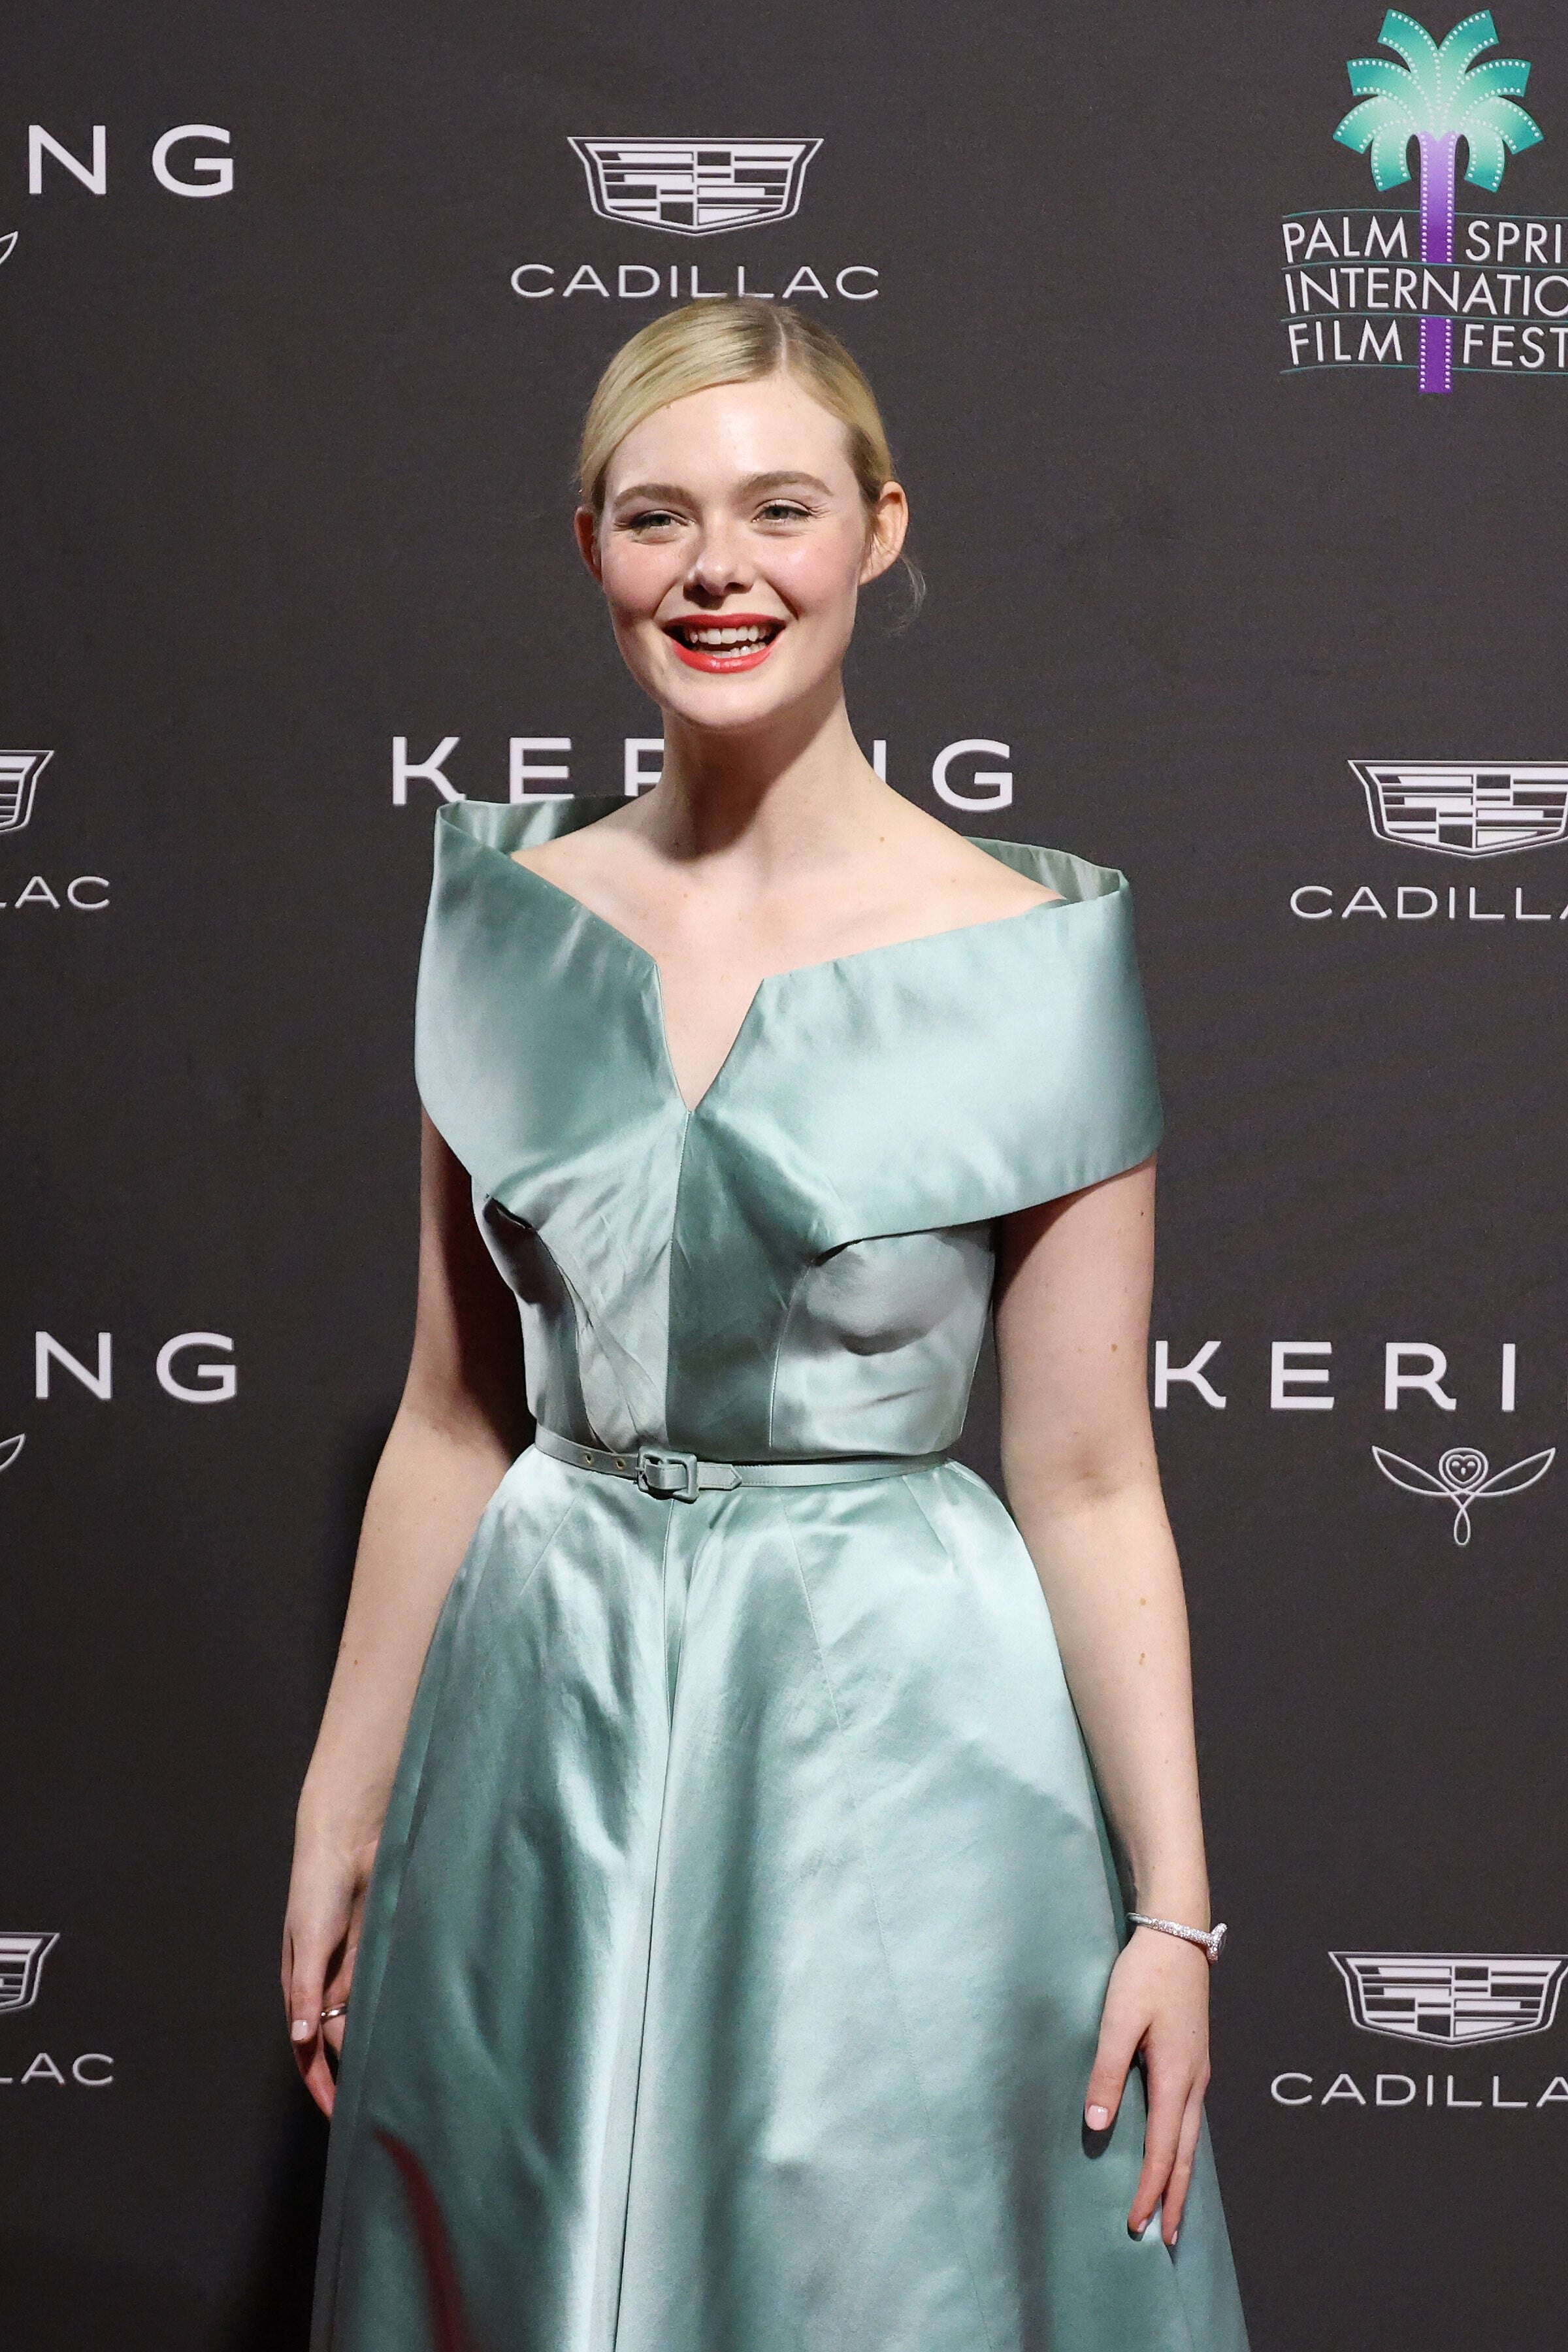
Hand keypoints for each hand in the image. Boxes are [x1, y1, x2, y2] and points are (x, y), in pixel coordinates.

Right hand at [281, 1820, 378, 2117]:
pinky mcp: (380, 1952)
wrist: (349, 1843)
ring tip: (404, 2080)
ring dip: (379, 2045)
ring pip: (366, 2020)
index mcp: (301, 1989)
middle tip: (381, 2109)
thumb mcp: (309, 1941)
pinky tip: (416, 2031)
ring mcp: (356, 1969)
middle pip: (341, 2041)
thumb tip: (301, 2038)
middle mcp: (328, 1985)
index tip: (339, 2119)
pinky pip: (386, 1992)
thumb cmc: (317, 1890)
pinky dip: (395, 2012)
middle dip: (355, 2073)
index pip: (308, 2050)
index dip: (322, 2084)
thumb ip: (306, 1990)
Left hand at [1083, 1925, 1210, 2245]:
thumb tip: (1099, 2126)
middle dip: (1174, 2199)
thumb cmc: (1145, 1974)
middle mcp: (1194, 2082)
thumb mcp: (1119, 2019)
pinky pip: (1188, 2119)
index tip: (1136, 2224)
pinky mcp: (1192, 2061)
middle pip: (1185, 2155)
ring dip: (1180, 2177)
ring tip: (1171, 2210)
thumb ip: (1108, 2071)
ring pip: (1190, 2139)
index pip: (1163, 2151)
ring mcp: (1197, 2072)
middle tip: (1165, 2240)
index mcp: (1177, 2078)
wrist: (1177, 1935)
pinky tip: (1173, 2154)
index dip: (1150, 2190)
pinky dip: (1181, 2148)